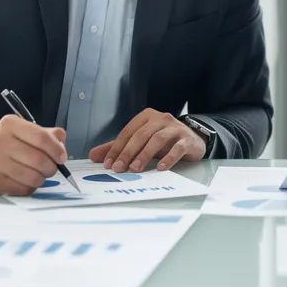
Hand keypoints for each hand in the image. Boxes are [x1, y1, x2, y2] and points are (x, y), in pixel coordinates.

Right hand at [0, 115, 67, 195]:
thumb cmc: (10, 142)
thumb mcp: (26, 130)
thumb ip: (48, 134)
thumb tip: (61, 146)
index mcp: (9, 124)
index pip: (41, 138)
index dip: (57, 150)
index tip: (62, 157)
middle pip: (38, 159)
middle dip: (52, 167)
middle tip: (52, 168)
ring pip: (32, 177)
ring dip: (42, 178)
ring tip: (38, 173)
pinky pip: (23, 189)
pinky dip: (30, 187)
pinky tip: (25, 180)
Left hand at [88, 108, 205, 171]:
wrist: (193, 139)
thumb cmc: (164, 140)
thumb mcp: (141, 141)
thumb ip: (118, 147)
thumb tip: (94, 156)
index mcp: (146, 117)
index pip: (128, 132)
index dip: (117, 148)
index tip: (108, 164)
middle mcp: (161, 119)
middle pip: (141, 135)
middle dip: (128, 152)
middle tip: (119, 168)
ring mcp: (175, 128)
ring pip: (157, 139)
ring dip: (145, 155)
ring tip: (136, 169)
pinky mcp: (187, 139)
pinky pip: (177, 148)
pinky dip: (168, 158)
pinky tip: (160, 167)